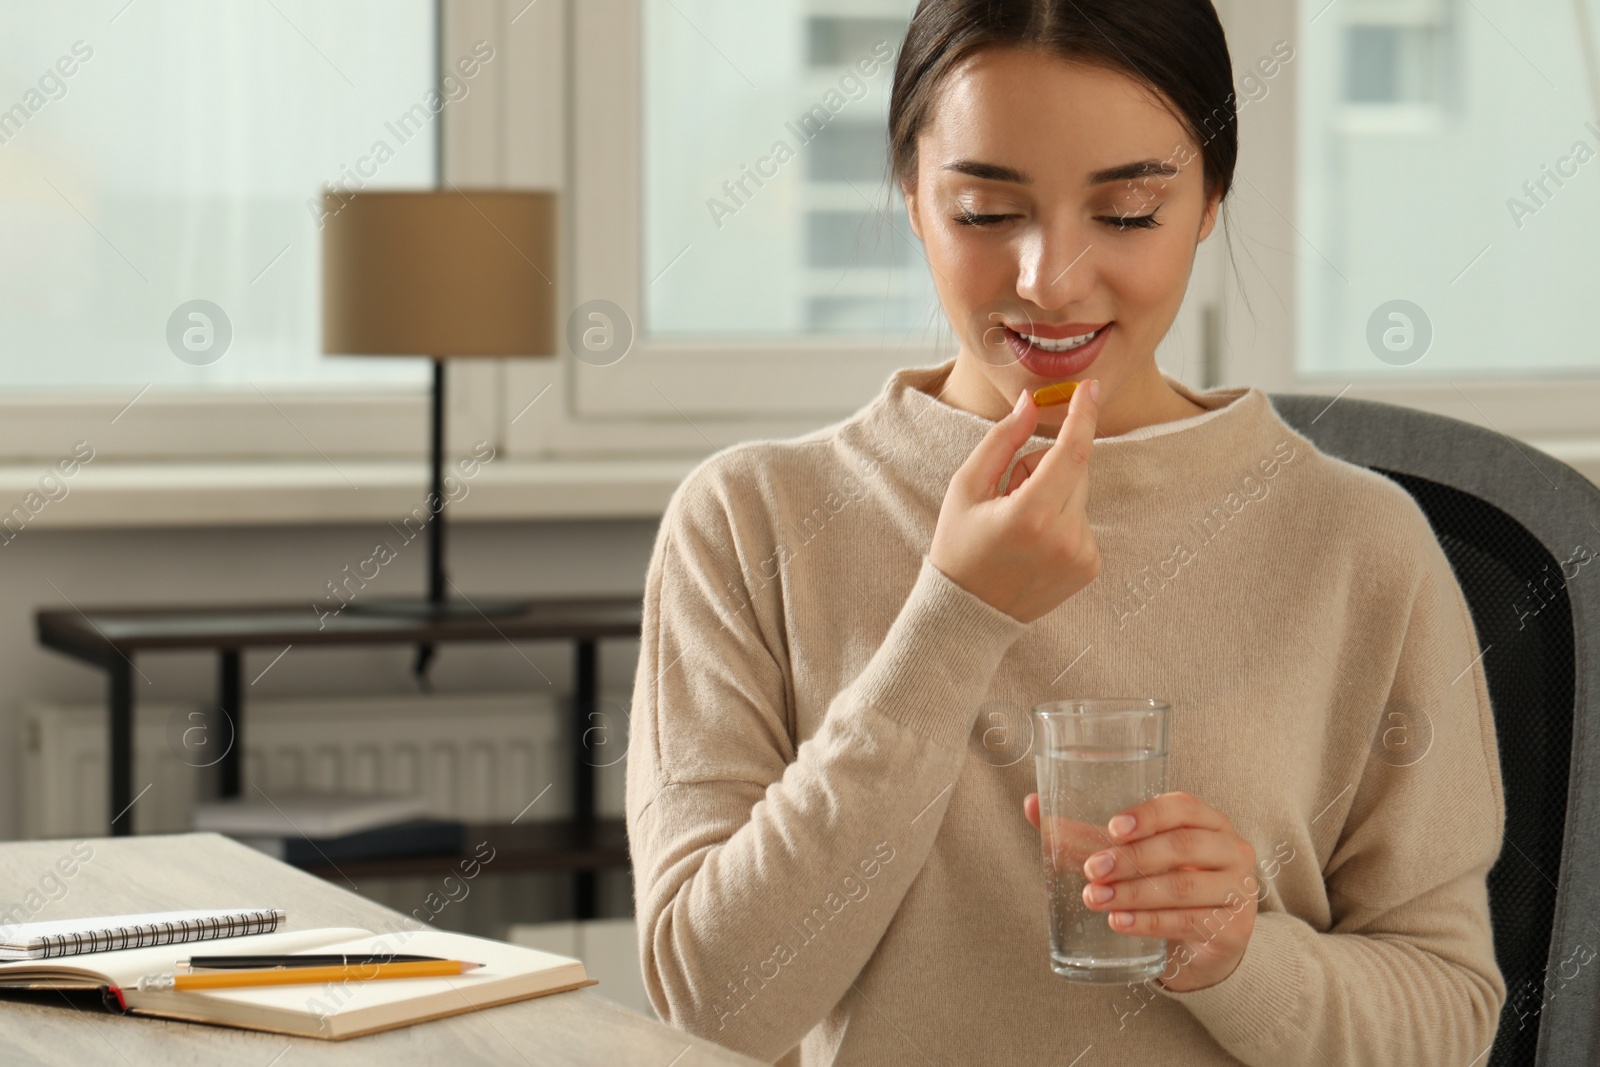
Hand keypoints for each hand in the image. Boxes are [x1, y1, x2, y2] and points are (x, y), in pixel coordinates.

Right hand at [928, 380, 1100, 623]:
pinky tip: (1034, 544)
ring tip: (1020, 526)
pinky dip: (1061, 521)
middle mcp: (1064, 537)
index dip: (1083, 416)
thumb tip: (1031, 404)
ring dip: (1054, 495)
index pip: (1071, 453)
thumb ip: (1001, 441)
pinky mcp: (1090, 566)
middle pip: (1075, 469)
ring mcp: (1081, 555)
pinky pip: (1083, 520)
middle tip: (1009, 494)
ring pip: (1079, 494)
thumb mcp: (966, 487)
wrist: (969, 613)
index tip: (1091, 388)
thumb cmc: (959, 546)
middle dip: (1046, 466)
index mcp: (1030, 515)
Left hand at [1023, 790, 1258, 990]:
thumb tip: (1032, 804)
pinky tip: (1119, 921)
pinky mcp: (1233, 927)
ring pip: (1184, 887)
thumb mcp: (1132, 855)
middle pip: (1183, 846)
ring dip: (1134, 893)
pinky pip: (1189, 921)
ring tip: (1095, 899)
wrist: (1207, 937)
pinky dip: (1149, 922)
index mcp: (1209, 820)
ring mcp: (1238, 889)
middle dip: (1132, 859)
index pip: (1184, 806)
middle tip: (1092, 870)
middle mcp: (1230, 849)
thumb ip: (1086, 834)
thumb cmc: (1166, 880)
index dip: (1149, 815)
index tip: (1112, 827)